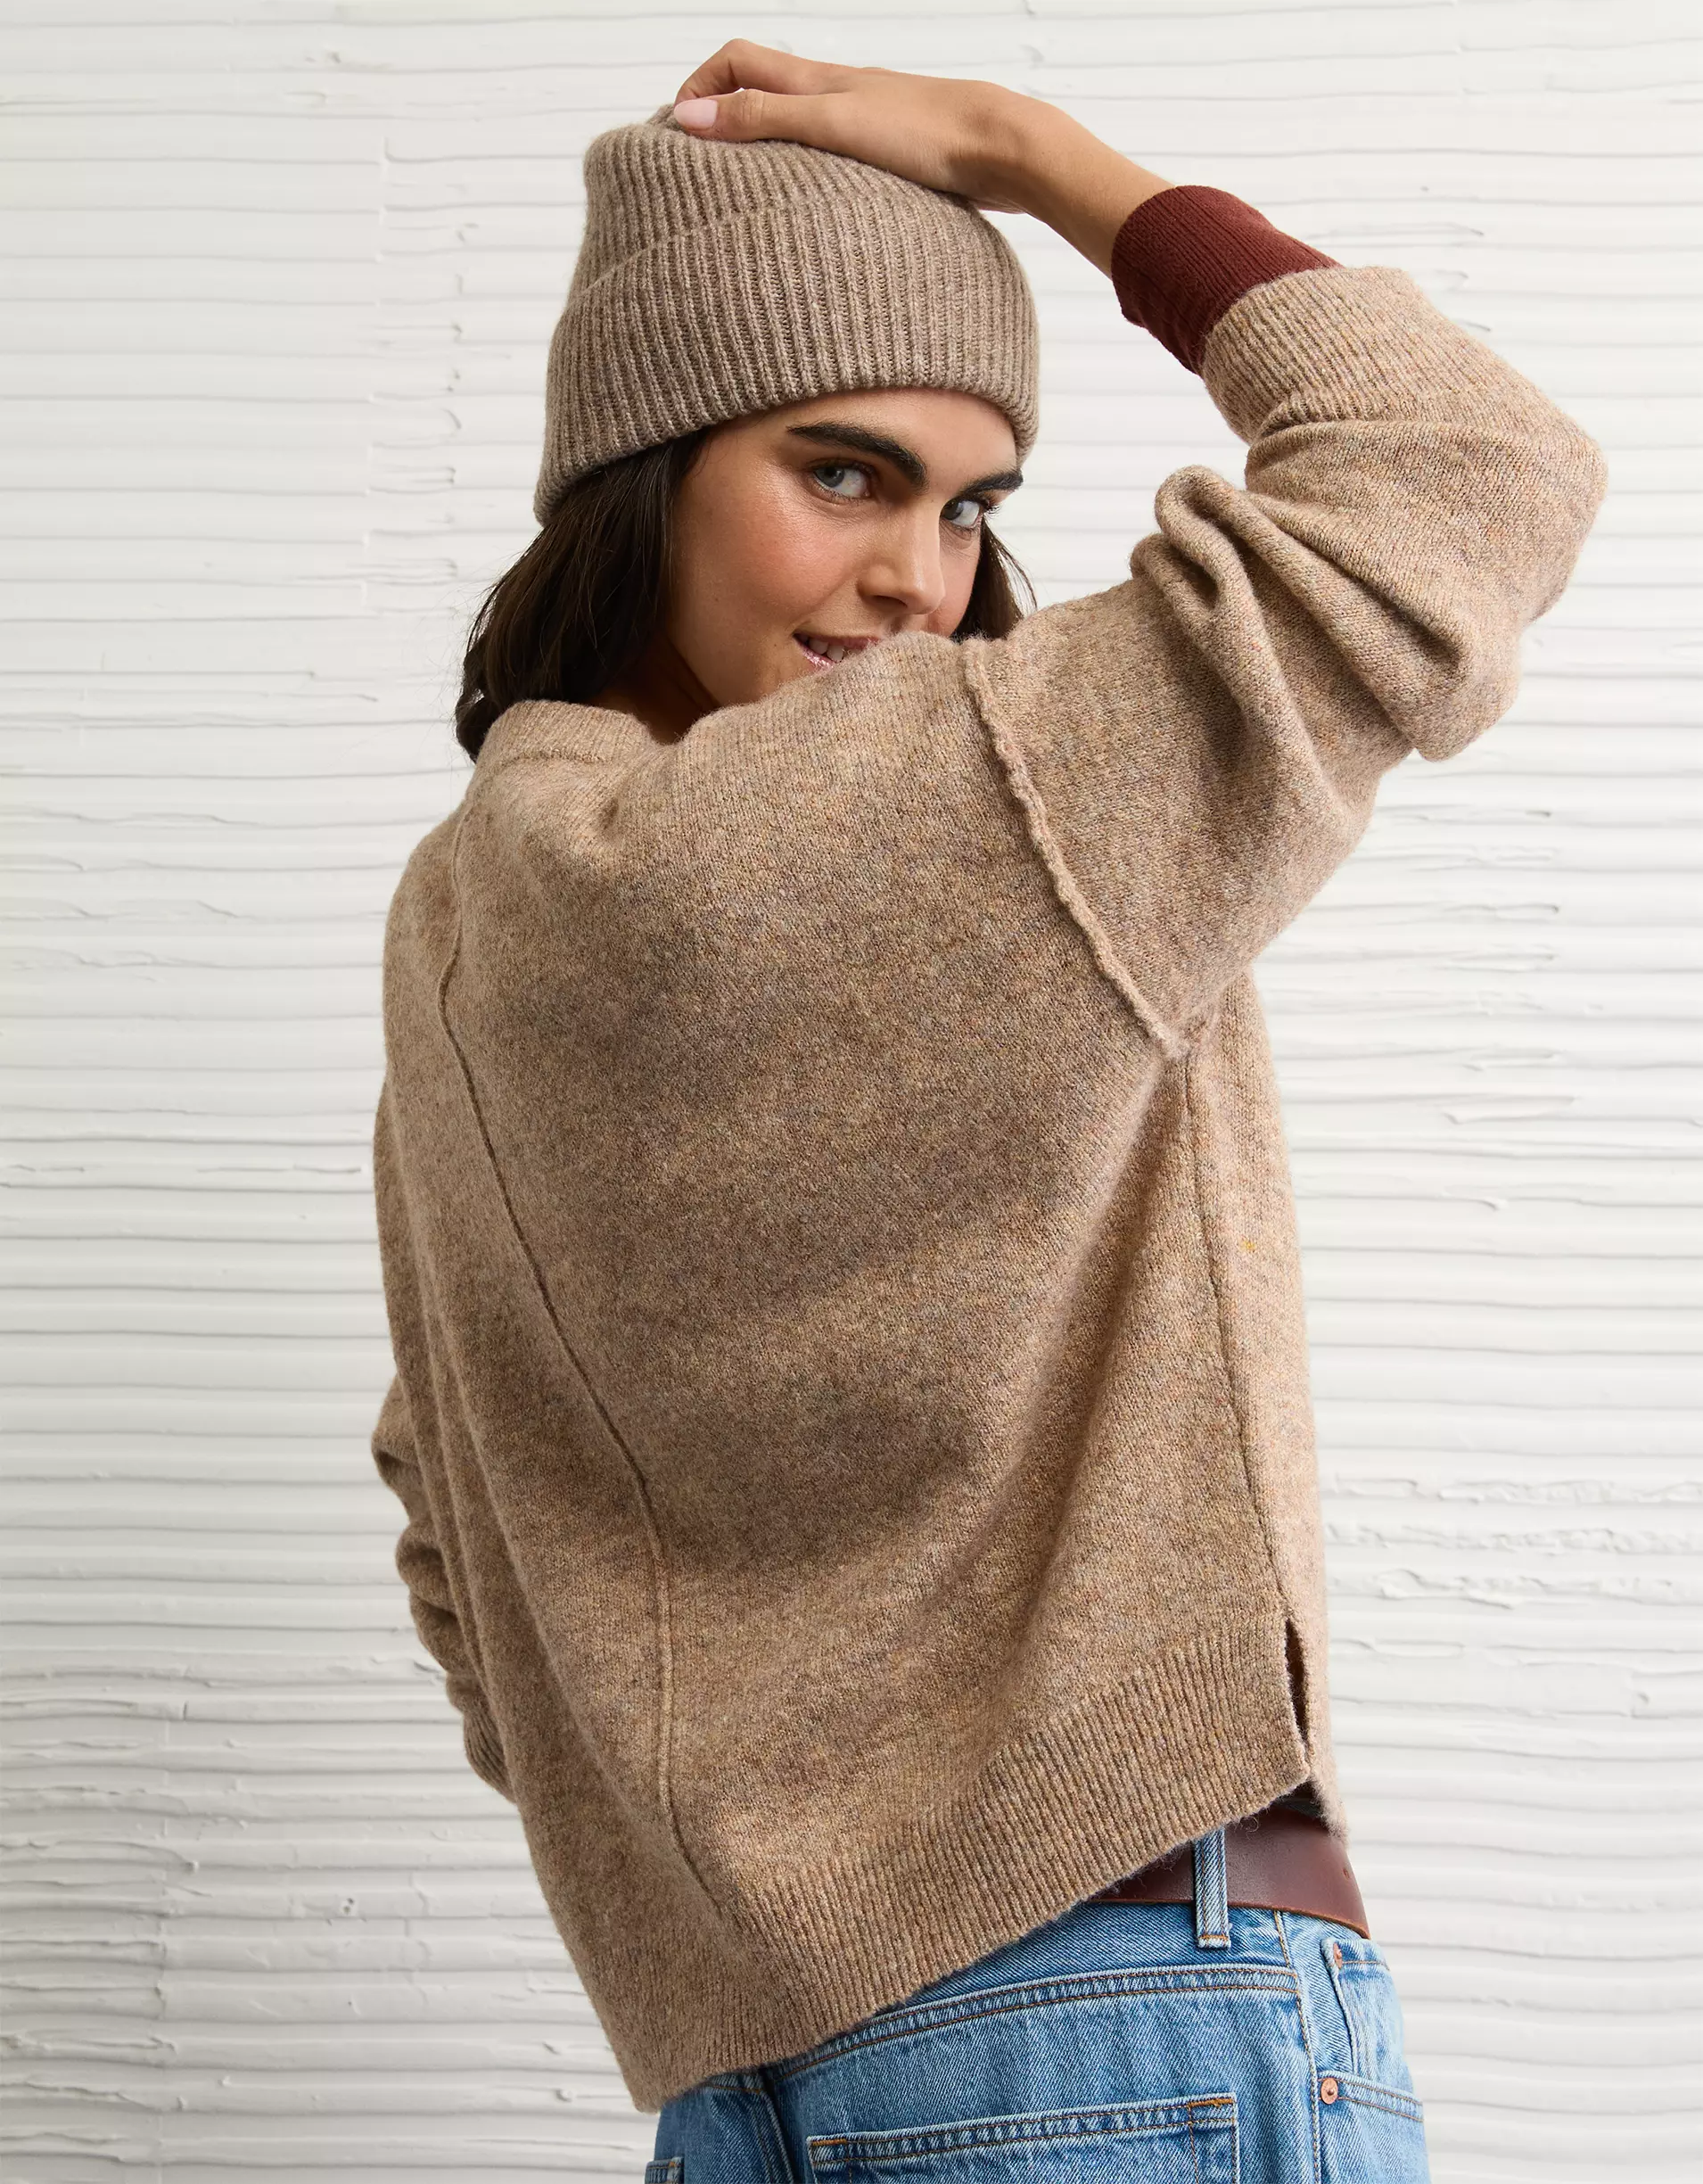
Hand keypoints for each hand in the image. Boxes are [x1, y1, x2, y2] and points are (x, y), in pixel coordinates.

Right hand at [671, 42, 1170, 273]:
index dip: (697, 88)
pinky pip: (835, 159)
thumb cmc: (926, 135)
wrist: (1005, 152)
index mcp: (817, 80)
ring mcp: (868, 125)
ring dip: (765, 151)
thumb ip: (759, 121)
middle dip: (723, 120)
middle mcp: (840, 94)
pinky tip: (811, 214)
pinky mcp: (896, 157)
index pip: (737, 62)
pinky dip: (807, 176)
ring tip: (743, 198)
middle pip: (764, 92)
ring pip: (800, 127)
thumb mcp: (829, 124)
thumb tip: (684, 117)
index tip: (672, 134)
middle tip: (695, 170)